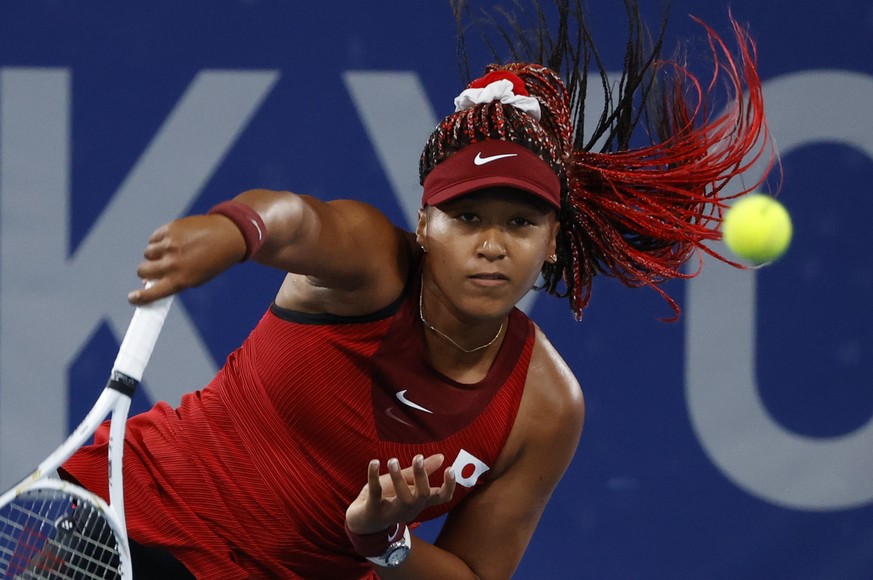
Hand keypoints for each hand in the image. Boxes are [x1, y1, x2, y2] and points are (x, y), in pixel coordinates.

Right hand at [127, 214, 246, 303]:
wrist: (228, 236)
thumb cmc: (211, 261)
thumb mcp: (196, 277)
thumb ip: (173, 281)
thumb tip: (147, 281)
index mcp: (181, 280)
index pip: (152, 293)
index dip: (139, 298)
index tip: (132, 298)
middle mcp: (173, 263)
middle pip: (142, 270)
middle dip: (145, 271)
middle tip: (154, 268)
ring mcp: (170, 245)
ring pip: (148, 253)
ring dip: (155, 254)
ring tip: (172, 251)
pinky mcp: (169, 229)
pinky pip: (153, 238)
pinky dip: (160, 240)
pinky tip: (175, 240)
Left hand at [345, 454, 455, 534]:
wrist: (361, 521)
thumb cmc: (387, 498)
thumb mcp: (405, 483)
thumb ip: (422, 471)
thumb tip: (442, 457)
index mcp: (419, 500)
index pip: (442, 497)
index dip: (449, 485)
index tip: (450, 468)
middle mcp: (410, 508)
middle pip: (423, 495)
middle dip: (422, 476)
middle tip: (418, 457)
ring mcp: (392, 511)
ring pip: (403, 498)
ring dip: (399, 477)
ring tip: (393, 460)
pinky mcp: (374, 510)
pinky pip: (376, 493)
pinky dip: (374, 477)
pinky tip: (374, 462)